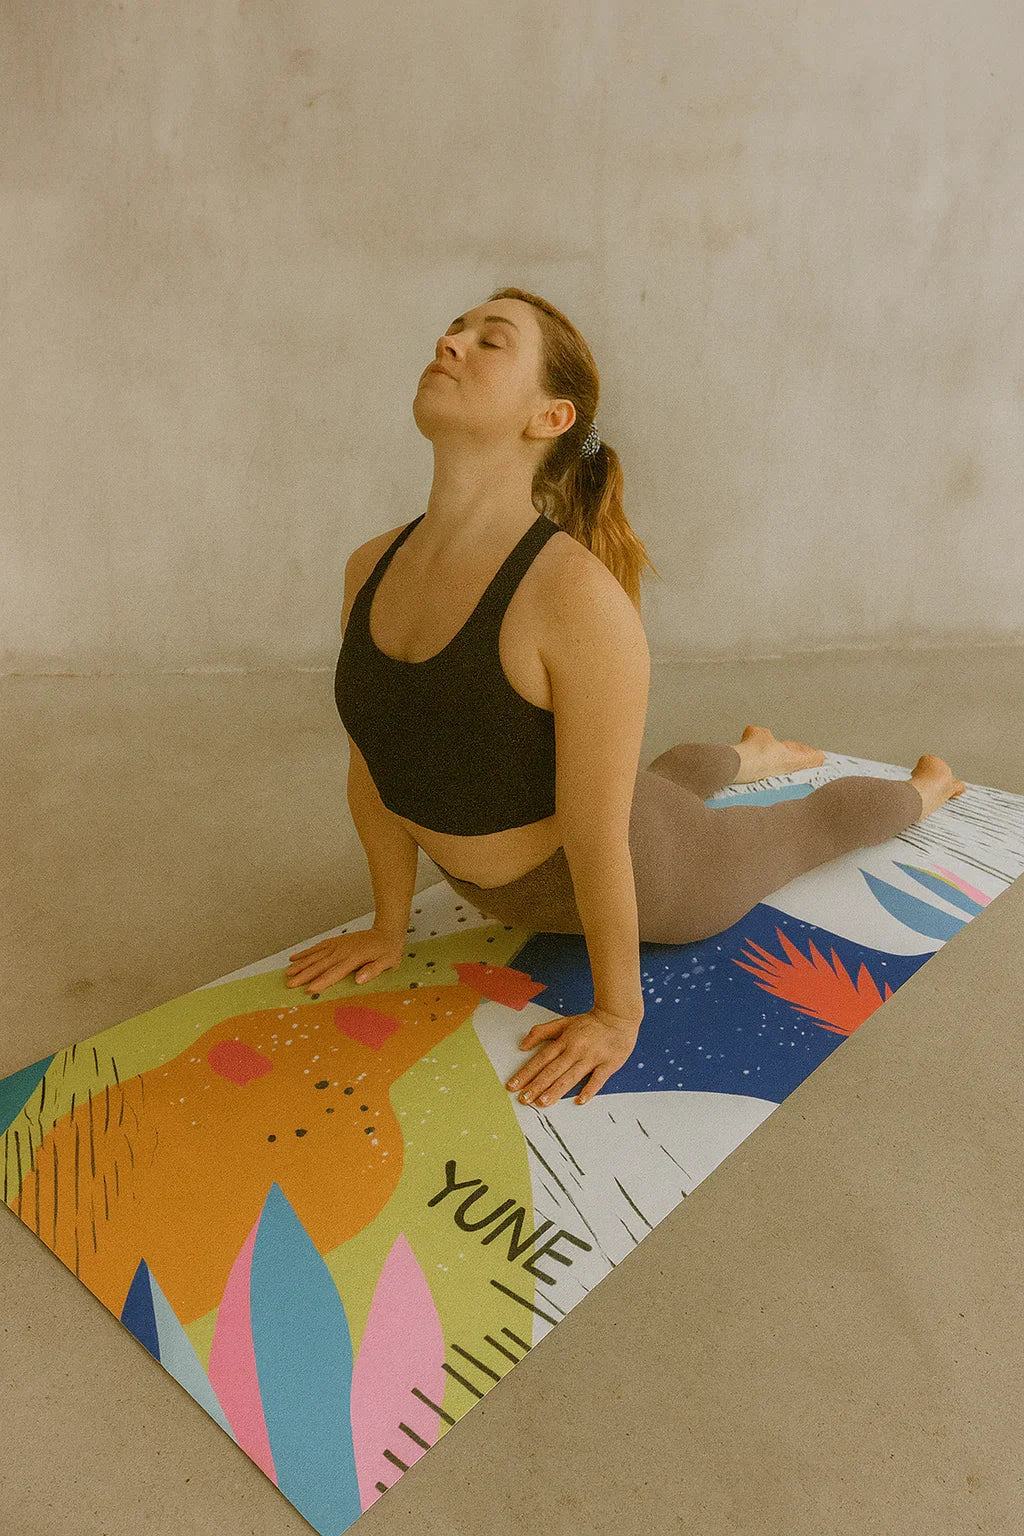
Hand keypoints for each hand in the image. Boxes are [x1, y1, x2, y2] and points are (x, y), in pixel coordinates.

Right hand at [285, 926, 404, 993]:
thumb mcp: (388, 962)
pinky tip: (294, 957)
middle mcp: (343, 951)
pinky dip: (306, 952)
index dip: (322, 981)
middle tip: (289, 984)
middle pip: (320, 965)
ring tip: (287, 973)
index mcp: (354, 958)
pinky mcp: (336, 941)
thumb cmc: (388, 950)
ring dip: (301, 964)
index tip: (309, 989)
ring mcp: (338, 945)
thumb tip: (359, 980)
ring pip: (315, 955)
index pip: (335, 972)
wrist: (387, 931)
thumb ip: (373, 970)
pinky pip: (318, 947)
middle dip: (304, 975)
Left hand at [505, 1008, 640, 1107]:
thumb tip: (522, 1045)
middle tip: (524, 1099)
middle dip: (536, 1086)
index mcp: (563, 1041)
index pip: (540, 1059)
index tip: (513, 1085)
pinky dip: (589, 1090)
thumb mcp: (562, 1022)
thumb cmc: (589, 1022)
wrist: (617, 1016)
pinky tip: (580, 1100)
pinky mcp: (608, 1063)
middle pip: (552, 1070)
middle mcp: (575, 1049)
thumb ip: (541, 1032)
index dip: (525, 1073)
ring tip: (542, 1102)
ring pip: (571, 1076)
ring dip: (556, 1090)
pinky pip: (598, 1079)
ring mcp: (592, 1057)